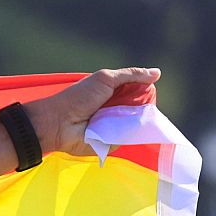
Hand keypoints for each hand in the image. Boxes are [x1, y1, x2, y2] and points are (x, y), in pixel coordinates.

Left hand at [27, 67, 160, 156]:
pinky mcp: (111, 143)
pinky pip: (126, 140)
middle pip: (142, 110)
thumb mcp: (105, 79)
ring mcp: (114, 128)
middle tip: (135, 106)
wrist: (58, 123)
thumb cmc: (78, 98)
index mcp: (115, 95)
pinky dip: (126, 135)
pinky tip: (120, 130)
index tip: (147, 92)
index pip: (141, 95)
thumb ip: (130, 75)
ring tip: (124, 117)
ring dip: (135, 121)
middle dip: (143, 109)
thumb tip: (157, 73)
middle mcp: (117, 111)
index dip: (146, 94)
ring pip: (137, 126)